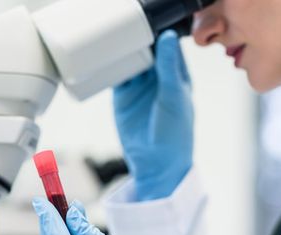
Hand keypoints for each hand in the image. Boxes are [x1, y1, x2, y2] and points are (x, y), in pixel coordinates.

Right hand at [113, 30, 193, 200]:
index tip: (147, 25)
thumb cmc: (175, 135)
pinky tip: (104, 59)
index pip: (167, 45)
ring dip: (121, 52)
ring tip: (112, 42)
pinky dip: (109, 67)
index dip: (158, 34)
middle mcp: (158, 78)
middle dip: (136, 39)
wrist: (155, 164)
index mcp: (177, 75)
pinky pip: (115, 75)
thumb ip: (169, 68)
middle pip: (145, 49)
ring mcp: (140, 86)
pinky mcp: (123, 95)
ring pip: (129, 60)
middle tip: (124, 30)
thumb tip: (168, 37)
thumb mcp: (174, 98)